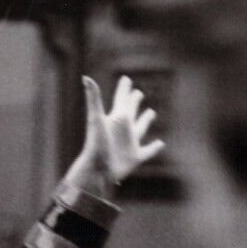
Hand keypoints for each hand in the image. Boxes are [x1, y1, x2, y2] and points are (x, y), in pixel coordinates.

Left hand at [66, 75, 165, 196]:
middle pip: (131, 111)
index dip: (123, 89)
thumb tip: (85, 77)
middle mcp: (123, 129)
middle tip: (138, 93)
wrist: (97, 170)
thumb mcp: (96, 118)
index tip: (125, 79)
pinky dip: (154, 148)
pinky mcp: (135, 157)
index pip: (121, 99)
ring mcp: (130, 143)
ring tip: (151, 113)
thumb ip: (93, 98)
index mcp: (116, 118)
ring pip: (140, 128)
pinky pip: (148, 151)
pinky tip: (161, 144)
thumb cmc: (95, 144)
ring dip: (145, 120)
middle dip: (134, 101)